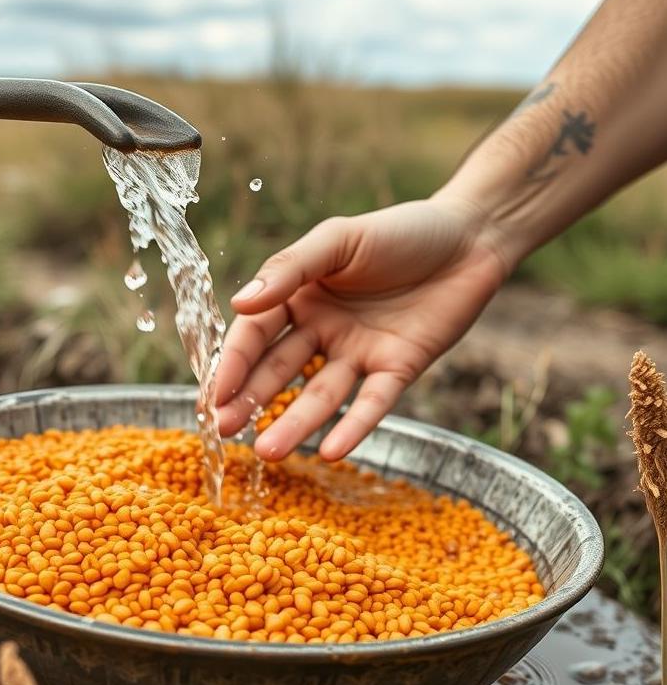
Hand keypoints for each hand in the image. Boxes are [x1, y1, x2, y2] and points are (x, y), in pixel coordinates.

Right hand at [214, 195, 510, 460]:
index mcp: (299, 296)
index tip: (214, 397)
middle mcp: (323, 329)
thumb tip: (239, 303)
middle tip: (226, 432)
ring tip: (268, 453)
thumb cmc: (400, 231)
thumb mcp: (339, 239)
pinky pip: (373, 403)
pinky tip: (332, 452)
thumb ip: (290, 268)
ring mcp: (358, 353)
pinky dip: (354, 426)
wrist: (471, 237)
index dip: (233, 364)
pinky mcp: (398, 369)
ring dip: (295, 424)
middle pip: (279, 371)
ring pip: (321, 395)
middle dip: (251, 402)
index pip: (255, 334)